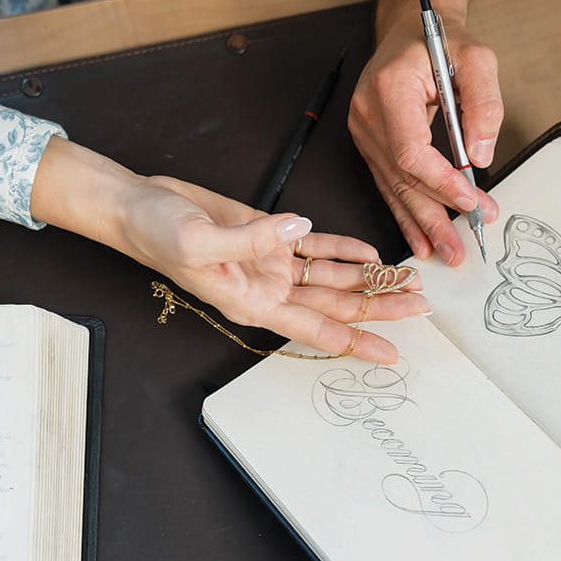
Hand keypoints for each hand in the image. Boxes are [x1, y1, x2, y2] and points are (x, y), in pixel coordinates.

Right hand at [31, 138, 428, 362]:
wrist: (139, 205)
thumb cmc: (158, 233)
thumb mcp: (199, 241)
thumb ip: (253, 240)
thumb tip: (300, 230)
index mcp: (253, 303)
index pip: (316, 329)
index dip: (356, 341)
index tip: (392, 354)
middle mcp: (270, 289)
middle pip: (337, 304)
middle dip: (380, 306)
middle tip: (421, 307)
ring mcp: (272, 263)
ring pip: (333, 277)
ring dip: (370, 278)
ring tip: (409, 280)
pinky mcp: (270, 237)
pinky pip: (317, 248)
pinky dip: (344, 249)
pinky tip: (371, 252)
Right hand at [349, 16, 502, 265]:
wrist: (411, 30)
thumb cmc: (441, 41)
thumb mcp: (477, 59)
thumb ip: (484, 104)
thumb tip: (479, 155)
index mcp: (389, 90)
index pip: (410, 152)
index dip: (440, 182)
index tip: (470, 201)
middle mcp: (368, 114)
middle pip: (402, 178)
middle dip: (435, 215)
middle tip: (461, 246)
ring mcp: (363, 131)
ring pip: (394, 188)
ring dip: (421, 224)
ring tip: (445, 252)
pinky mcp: (369, 144)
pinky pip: (388, 184)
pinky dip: (406, 213)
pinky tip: (420, 239)